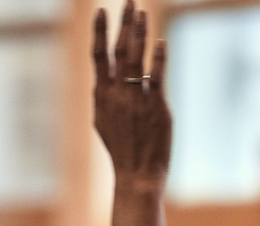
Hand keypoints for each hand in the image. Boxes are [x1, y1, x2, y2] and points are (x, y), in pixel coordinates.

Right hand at [92, 1, 171, 188]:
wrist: (137, 173)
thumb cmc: (122, 148)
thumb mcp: (102, 121)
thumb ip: (104, 97)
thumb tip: (102, 81)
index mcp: (101, 95)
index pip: (98, 56)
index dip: (100, 31)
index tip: (101, 10)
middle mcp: (117, 94)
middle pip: (119, 50)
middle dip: (124, 23)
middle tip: (130, 1)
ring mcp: (136, 99)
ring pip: (137, 58)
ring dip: (140, 33)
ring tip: (142, 12)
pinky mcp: (156, 106)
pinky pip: (157, 76)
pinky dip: (159, 58)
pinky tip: (161, 41)